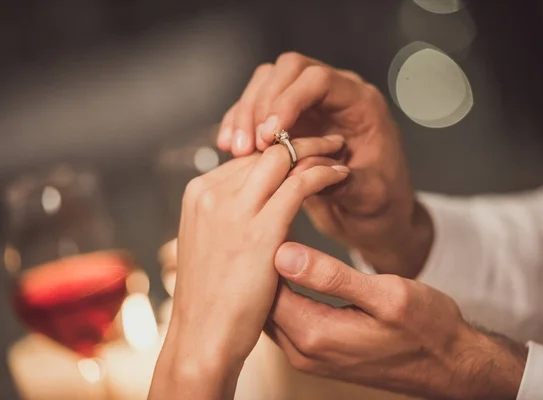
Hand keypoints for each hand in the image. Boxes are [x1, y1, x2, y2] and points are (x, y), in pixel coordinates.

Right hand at [149, 136, 348, 399]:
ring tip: (338, 147)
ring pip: (283, 157)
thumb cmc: (213, 298)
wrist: (203, 337)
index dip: (279, 152)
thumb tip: (267, 201)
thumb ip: (233, 217)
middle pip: (263, 150)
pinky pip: (300, 182)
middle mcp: (212, 192)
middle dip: (299, 139)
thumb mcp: (214, 245)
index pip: (246, 159)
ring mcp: (234, 208)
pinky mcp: (261, 227)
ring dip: (315, 147)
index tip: (302, 152)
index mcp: (199, 194)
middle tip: (327, 139)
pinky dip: (323, 171)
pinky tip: (340, 172)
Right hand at [216, 52, 432, 277]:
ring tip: (237, 150)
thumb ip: (342, 180)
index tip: (271, 133)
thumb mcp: (370, 195)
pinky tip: (231, 148)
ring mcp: (310, 106)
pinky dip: (241, 124)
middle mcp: (334, 96)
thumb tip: (299, 165)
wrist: (374, 218)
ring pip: (267, 83)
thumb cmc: (381, 204)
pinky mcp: (290, 122)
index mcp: (361, 104)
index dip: (289, 99)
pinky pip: (258, 108)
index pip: (319, 80)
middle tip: (251, 144)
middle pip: (288, 70)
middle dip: (262, 102)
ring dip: (246, 113)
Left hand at [267, 243, 526, 399]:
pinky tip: (289, 265)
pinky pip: (284, 319)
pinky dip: (281, 290)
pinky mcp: (316, 353)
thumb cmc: (427, 328)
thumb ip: (332, 277)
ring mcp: (307, 356)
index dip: (263, 246)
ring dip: (270, 276)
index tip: (272, 214)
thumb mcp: (387, 295)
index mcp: (315, 335)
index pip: (265, 285)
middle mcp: (302, 351)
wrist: (449, 364)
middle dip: (260, 261)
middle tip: (269, 220)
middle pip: (261, 299)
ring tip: (277, 237)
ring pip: (270, 309)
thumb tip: (283, 254)